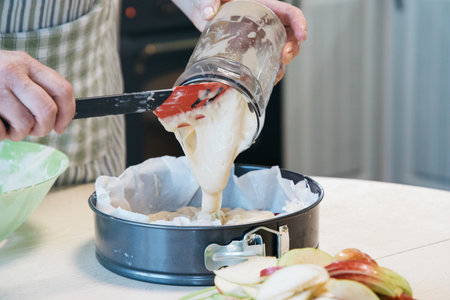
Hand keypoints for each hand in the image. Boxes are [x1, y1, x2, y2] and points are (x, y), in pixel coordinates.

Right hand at [0, 50, 74, 140]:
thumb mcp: (14, 69)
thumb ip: (36, 85)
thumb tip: (61, 116)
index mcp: (25, 62)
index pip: (62, 89)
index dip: (68, 113)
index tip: (60, 127)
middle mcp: (11, 72)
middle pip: (47, 111)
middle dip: (44, 128)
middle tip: (36, 131)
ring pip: (25, 124)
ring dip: (19, 134)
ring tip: (10, 127)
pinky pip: (1, 132)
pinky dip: (1, 135)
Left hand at [172, 0, 306, 82]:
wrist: (202, 11)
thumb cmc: (211, 0)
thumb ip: (209, 1)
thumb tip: (208, 12)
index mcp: (264, 7)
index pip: (290, 13)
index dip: (299, 24)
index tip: (302, 36)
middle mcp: (266, 23)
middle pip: (290, 36)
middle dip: (292, 48)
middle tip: (283, 57)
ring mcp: (260, 39)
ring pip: (280, 52)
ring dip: (282, 64)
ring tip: (276, 73)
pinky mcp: (251, 52)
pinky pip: (266, 63)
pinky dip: (269, 73)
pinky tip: (265, 80)